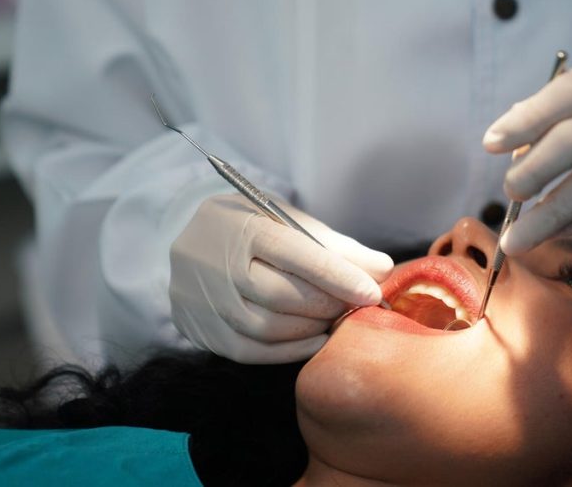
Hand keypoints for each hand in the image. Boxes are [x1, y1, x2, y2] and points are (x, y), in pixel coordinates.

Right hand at [169, 193, 392, 362]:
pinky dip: (289, 351)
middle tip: (353, 305)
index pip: (296, 254)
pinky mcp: (200, 328)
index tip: (371, 292)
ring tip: (331, 318)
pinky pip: (251, 351)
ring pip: (267, 327)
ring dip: (310, 329)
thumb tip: (383, 269)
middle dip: (327, 303)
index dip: (339, 276)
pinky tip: (313, 341)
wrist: (188, 237)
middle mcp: (217, 264)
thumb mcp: (289, 221)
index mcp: (243, 227)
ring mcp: (204, 299)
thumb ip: (336, 247)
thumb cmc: (252, 227)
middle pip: (282, 295)